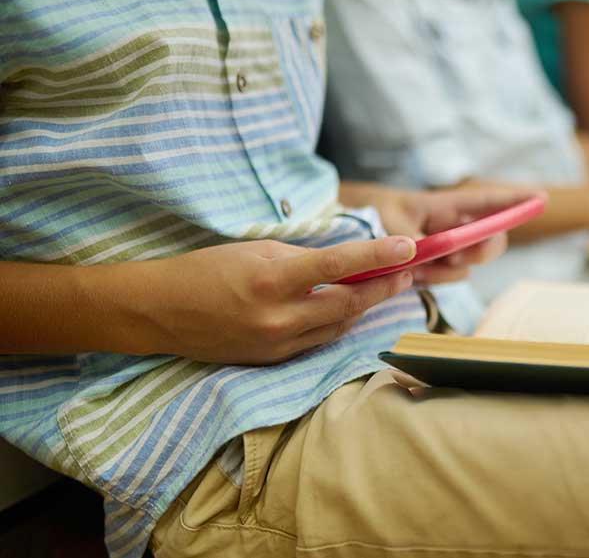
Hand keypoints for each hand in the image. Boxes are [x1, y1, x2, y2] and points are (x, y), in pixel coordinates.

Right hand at [124, 237, 417, 363]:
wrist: (159, 312)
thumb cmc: (207, 269)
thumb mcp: (258, 250)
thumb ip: (305, 258)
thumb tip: (346, 262)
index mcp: (273, 281)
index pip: (340, 266)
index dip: (379, 255)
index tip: (411, 247)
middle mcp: (280, 318)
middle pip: (350, 304)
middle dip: (384, 285)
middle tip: (407, 268)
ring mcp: (278, 345)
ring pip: (339, 326)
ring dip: (365, 306)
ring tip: (385, 284)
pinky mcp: (274, 361)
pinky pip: (319, 340)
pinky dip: (338, 322)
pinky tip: (349, 307)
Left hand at [340, 182, 541, 283]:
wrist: (358, 235)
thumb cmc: (376, 214)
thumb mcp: (390, 221)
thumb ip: (412, 239)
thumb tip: (429, 255)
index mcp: (447, 205)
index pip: (487, 202)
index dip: (515, 201)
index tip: (541, 198)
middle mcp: (455, 227)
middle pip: (490, 240)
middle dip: (481, 250)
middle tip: (457, 255)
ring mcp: (449, 249)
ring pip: (468, 265)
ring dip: (446, 269)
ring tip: (416, 265)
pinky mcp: (439, 268)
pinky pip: (449, 278)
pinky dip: (433, 279)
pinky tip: (412, 273)